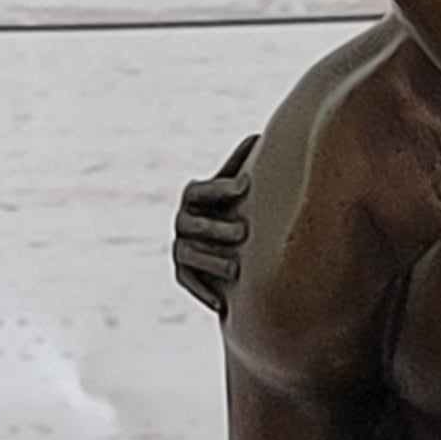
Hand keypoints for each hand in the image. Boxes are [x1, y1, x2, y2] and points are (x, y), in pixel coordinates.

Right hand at [172, 134, 256, 315]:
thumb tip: (260, 135)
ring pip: (190, 255)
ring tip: (237, 269)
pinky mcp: (182, 272)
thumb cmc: (232, 207)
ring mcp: (180, 247)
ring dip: (212, 262)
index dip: (222, 187)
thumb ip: (241, 166)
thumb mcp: (235, 188)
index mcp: (193, 196)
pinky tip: (221, 304)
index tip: (247, 185)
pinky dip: (203, 292)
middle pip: (194, 224)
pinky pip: (188, 282)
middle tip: (245, 232)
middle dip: (217, 228)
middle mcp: (182, 220)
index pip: (201, 190)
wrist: (221, 242)